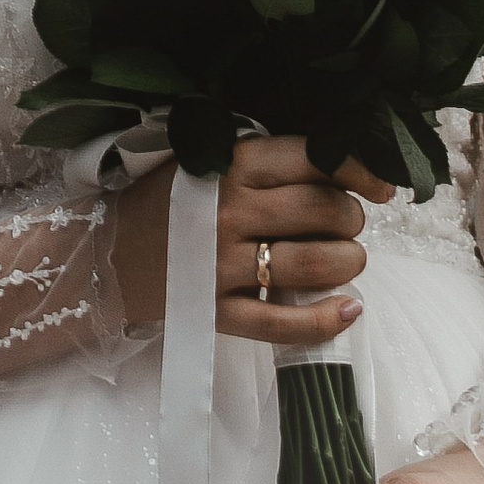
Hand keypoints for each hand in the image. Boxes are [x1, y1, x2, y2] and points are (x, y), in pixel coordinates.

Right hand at [111, 133, 389, 349]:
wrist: (102, 256)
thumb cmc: (164, 203)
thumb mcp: (204, 163)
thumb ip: (263, 162)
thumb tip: (342, 171)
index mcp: (228, 165)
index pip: (312, 159)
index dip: (359, 171)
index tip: (381, 187)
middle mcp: (228, 211)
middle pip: (323, 211)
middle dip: (351, 219)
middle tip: (345, 224)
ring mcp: (221, 265)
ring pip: (315, 263)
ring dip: (347, 262)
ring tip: (344, 261)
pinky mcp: (216, 311)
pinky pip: (282, 324)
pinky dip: (325, 321)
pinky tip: (349, 310)